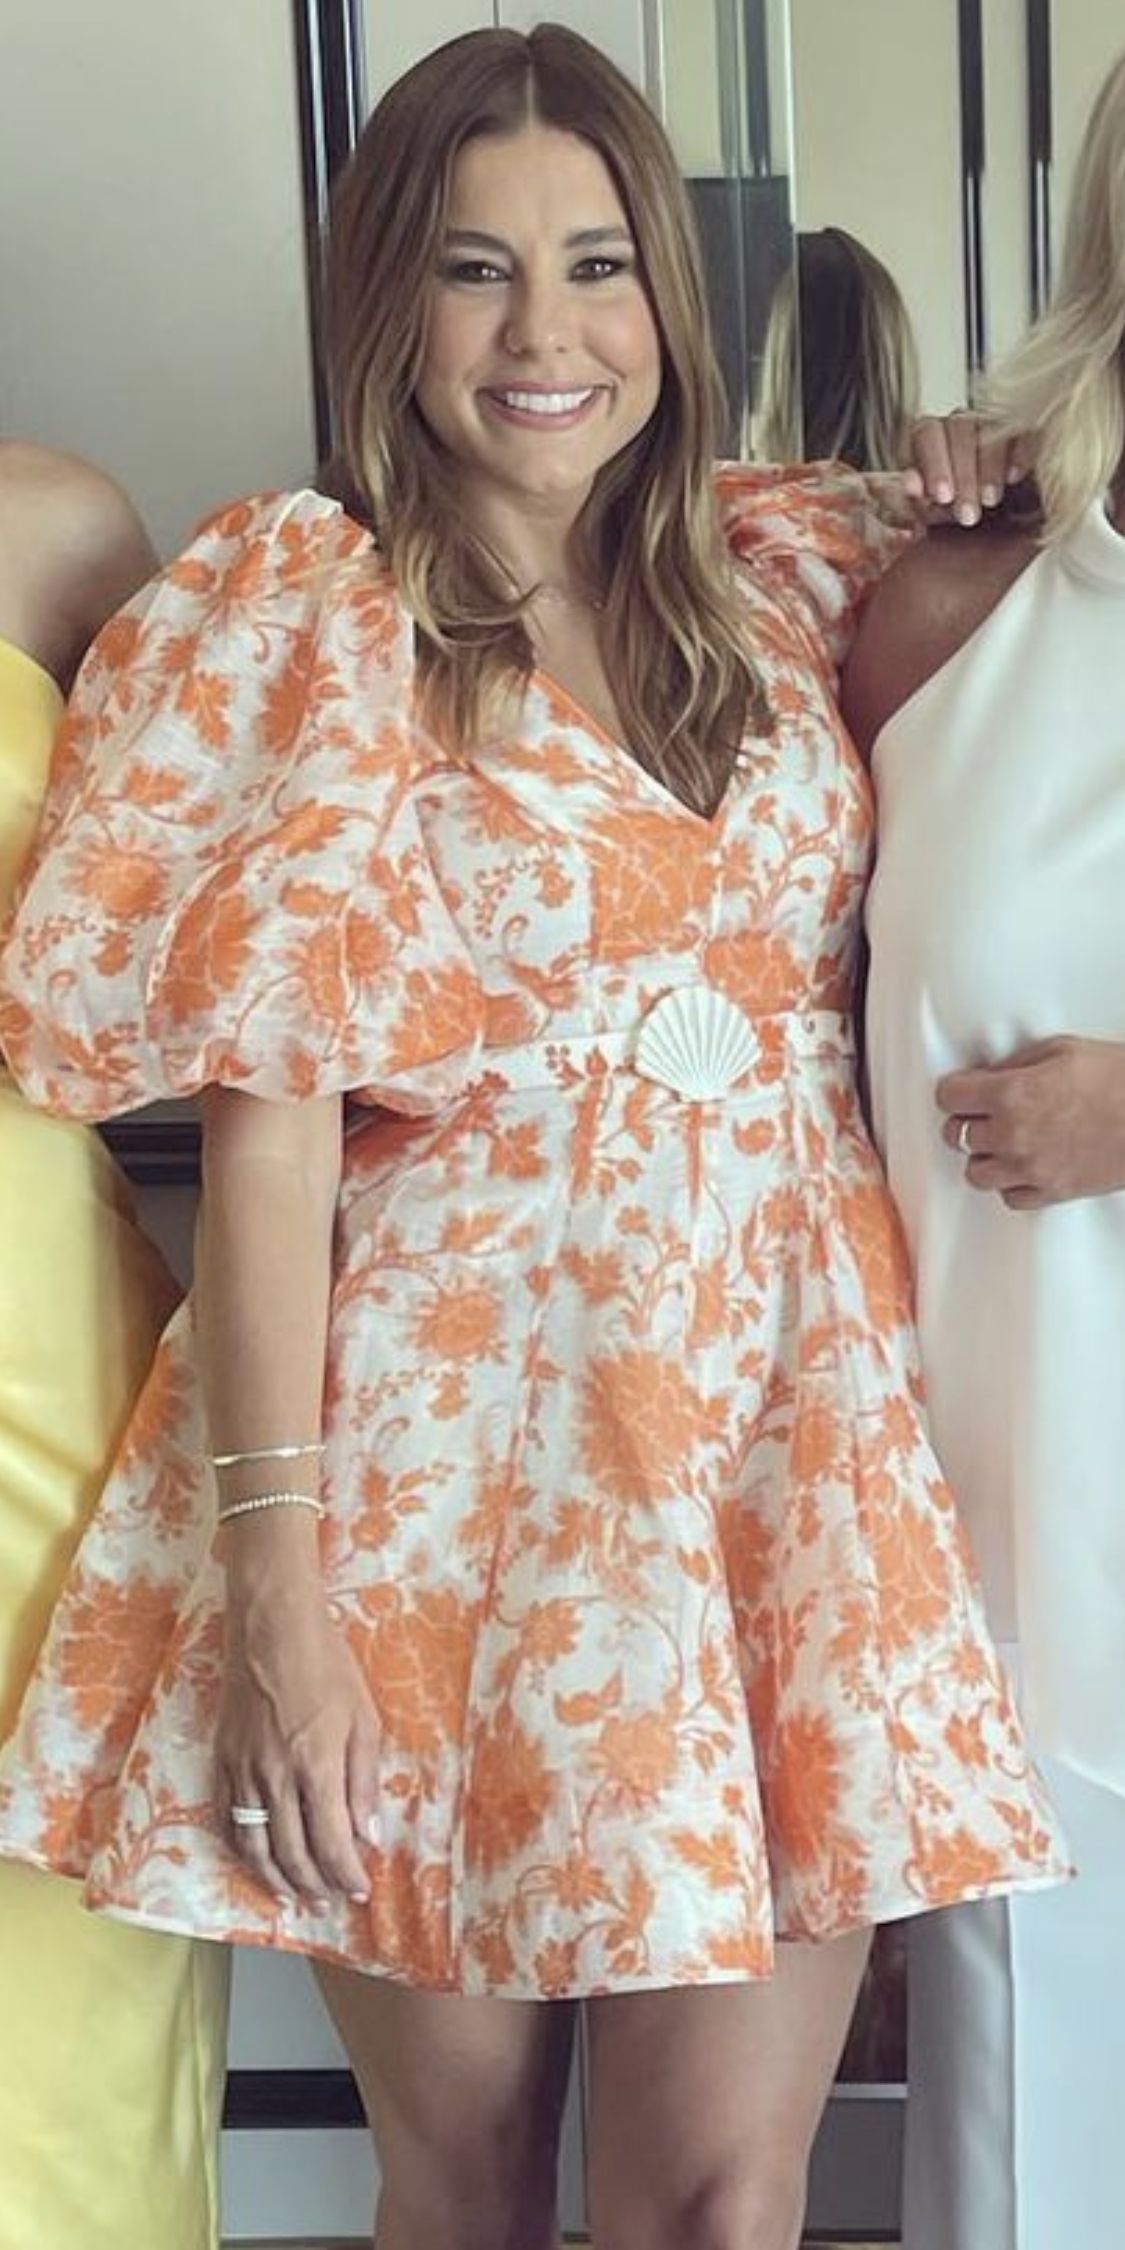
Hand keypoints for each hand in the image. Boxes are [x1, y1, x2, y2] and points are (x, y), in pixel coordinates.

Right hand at [217, 1553, 378, 1905]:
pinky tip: (256, 1862)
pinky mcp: (222, 1759)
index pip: (332, 1844)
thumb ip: (364, 1782)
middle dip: (315, 1887)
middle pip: (292, 1854)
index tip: (360, 1891)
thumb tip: (368, 1835)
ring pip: (255, 1846)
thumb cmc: (327, 1666)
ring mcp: (243, 1770)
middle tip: (330, 1903)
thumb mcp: (364, 1719)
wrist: (272, 1627)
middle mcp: (275, 1777)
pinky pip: (227, 1819)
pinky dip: (242, 1850)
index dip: (347, 1876)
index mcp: (316, 1767)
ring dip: (277, 1879)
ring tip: (295, 1898)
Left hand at [905, 412, 1033, 524]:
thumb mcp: (934, 513)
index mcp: (933, 437)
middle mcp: (963, 424)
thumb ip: (913, 500)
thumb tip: (899, 485)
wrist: (1004, 525)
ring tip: (990, 500)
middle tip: (966, 512)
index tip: (941, 497)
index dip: (933, 464)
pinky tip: (1014, 477)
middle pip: (958, 428)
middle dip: (962, 473)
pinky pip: (1024, 432)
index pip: (926, 433)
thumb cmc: (961, 514)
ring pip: (990, 429)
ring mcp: (997, 422)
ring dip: (988, 467)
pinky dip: (1019, 453)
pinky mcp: (1028, 432)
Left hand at [938, 1037, 1124, 1207]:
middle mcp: (1012, 1136)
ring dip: (985, 1155)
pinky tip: (1025, 1163)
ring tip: (1004, 1140)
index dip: (956, 1090)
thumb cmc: (1117, 1078)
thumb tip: (988, 1075)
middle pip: (956, 1136)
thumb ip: (1015, 1064)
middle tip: (984, 1111)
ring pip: (976, 1173)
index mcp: (1010, 1095)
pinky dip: (1011, 1181)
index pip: (949, 1098)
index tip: (963, 1089)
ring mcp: (1030, 1169)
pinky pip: (1009, 1196)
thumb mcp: (1061, 1050)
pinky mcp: (1051, 1192)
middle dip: (967, 1121)